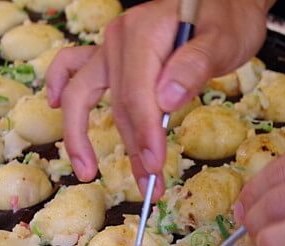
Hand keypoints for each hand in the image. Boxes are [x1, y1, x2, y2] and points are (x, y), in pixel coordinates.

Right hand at [46, 0, 270, 198]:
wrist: (224, 2)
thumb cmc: (227, 19)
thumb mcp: (222, 41)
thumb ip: (194, 66)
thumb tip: (165, 101)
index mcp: (143, 34)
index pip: (137, 96)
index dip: (144, 136)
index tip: (154, 167)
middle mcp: (117, 40)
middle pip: (117, 106)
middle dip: (131, 150)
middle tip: (149, 187)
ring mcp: (109, 47)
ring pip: (88, 97)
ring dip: (90, 138)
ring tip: (91, 172)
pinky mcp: (110, 55)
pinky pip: (74, 66)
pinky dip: (63, 85)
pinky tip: (57, 105)